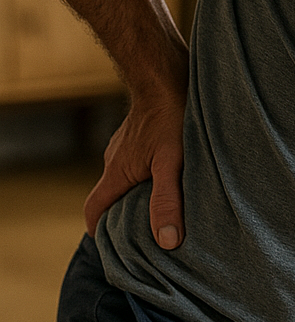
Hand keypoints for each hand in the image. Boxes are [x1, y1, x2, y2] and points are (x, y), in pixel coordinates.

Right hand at [85, 74, 186, 248]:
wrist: (167, 73)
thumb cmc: (170, 116)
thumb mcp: (172, 163)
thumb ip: (168, 200)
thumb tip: (167, 241)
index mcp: (116, 172)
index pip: (93, 209)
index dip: (98, 231)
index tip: (112, 248)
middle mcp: (115, 160)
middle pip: (111, 197)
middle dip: (123, 217)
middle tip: (146, 235)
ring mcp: (127, 146)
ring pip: (127, 179)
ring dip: (140, 195)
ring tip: (164, 209)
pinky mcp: (141, 135)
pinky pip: (139, 162)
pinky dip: (150, 175)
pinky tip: (173, 177)